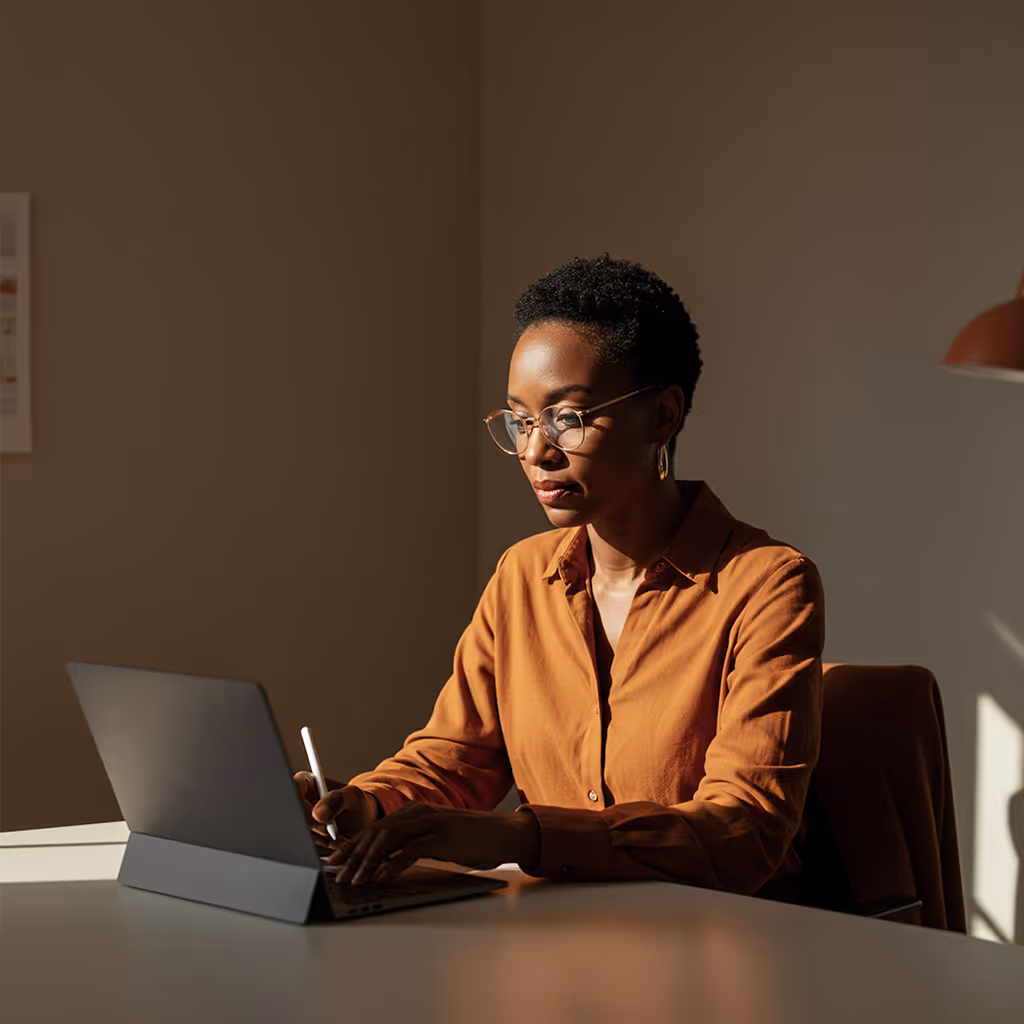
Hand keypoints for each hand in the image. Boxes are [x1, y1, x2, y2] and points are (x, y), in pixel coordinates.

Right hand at [292, 773, 377, 854]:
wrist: (363, 822)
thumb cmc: (357, 803)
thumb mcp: (353, 796)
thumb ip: (338, 800)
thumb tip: (318, 814)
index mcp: (306, 783)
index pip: (292, 792)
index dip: (302, 808)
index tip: (319, 819)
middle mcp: (298, 800)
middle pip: (293, 817)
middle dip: (313, 829)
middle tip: (332, 833)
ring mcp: (298, 820)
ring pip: (298, 834)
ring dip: (319, 840)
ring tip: (338, 837)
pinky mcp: (302, 836)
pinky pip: (304, 846)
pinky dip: (320, 848)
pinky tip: (334, 842)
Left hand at [327, 803, 539, 885]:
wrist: (502, 833)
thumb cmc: (469, 840)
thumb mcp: (435, 839)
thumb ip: (411, 845)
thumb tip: (382, 865)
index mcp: (413, 811)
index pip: (375, 827)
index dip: (352, 844)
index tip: (336, 861)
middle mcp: (417, 812)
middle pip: (376, 831)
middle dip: (353, 854)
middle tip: (337, 874)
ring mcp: (429, 822)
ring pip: (387, 839)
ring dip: (367, 861)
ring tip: (354, 879)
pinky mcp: (441, 836)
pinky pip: (410, 849)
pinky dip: (392, 864)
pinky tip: (381, 877)